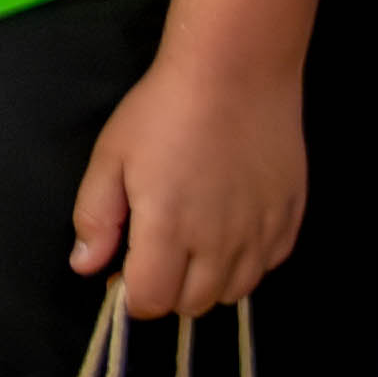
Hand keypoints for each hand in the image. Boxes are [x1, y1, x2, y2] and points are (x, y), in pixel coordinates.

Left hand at [69, 48, 304, 318]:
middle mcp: (221, 242)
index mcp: (169, 230)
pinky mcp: (290, 216)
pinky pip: (269, 264)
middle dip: (169, 290)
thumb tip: (86, 266)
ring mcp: (262, 231)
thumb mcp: (110, 158)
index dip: (133, 294)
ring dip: (209, 280)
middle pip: (194, 304)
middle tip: (157, 253)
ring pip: (235, 291)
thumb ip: (96, 218)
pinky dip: (247, 261)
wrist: (236, 72)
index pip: (151, 302)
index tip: (127, 268)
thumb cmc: (163, 111)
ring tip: (194, 242)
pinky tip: (230, 228)